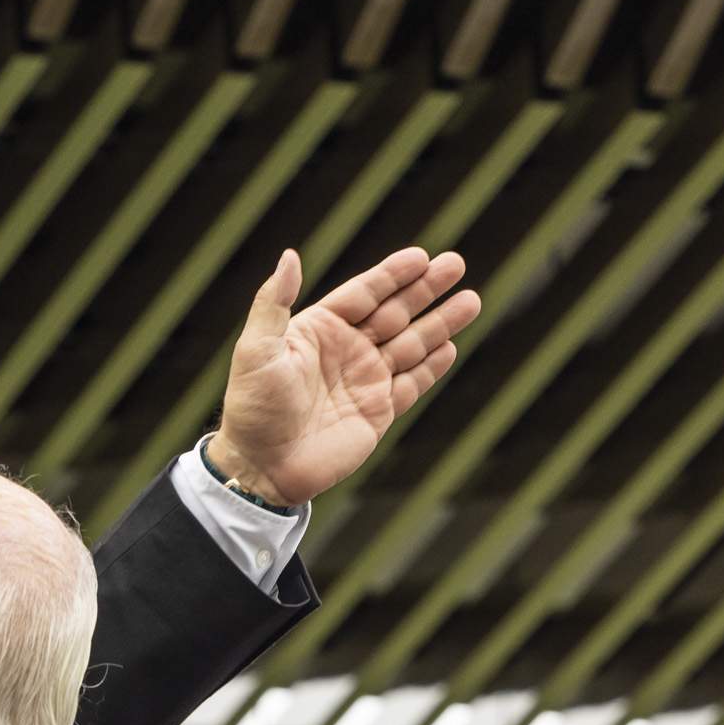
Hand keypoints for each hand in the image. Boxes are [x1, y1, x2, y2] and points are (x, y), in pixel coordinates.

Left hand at [212, 246, 479, 506]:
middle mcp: (345, 351)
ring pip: (412, 344)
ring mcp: (364, 381)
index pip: (363, 294)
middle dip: (425, 289)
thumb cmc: (252, 409)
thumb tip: (289, 256)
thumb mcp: (256, 351)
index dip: (392, 275)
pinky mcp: (378, 412)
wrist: (262, 468)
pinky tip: (451, 346)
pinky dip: (432, 365)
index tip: (421, 256)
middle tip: (456, 264)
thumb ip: (273, 303)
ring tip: (471, 300)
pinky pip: (412, 383)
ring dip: (441, 322)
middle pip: (395, 312)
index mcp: (318, 330)